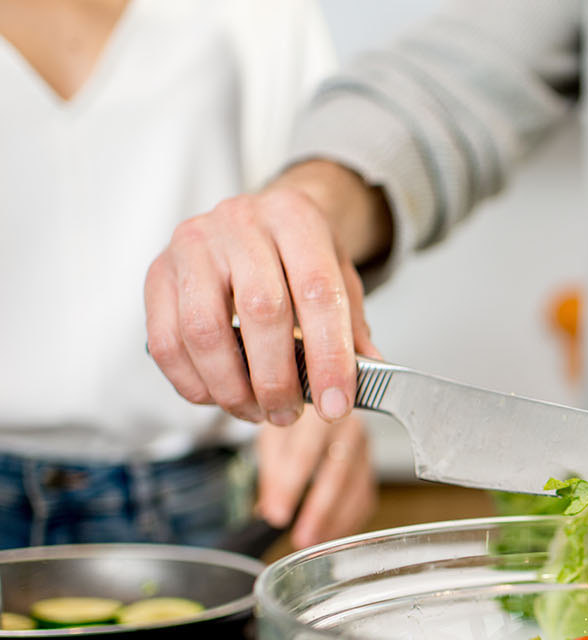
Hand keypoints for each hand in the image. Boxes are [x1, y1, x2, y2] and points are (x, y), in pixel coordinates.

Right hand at [144, 160, 392, 424]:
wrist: (259, 217)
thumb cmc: (299, 255)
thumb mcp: (339, 278)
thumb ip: (352, 327)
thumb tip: (369, 374)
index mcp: (296, 220)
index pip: (317, 293)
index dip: (328, 358)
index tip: (334, 405)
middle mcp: (241, 223)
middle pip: (260, 311)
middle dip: (276, 379)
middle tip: (288, 414)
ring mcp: (193, 245)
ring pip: (205, 330)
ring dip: (232, 388)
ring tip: (256, 411)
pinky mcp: (158, 272)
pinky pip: (166, 340)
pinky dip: (191, 382)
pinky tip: (217, 396)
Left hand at [255, 410, 375, 548]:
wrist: (317, 410)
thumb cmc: (292, 423)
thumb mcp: (271, 438)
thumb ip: (271, 472)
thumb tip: (271, 510)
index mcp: (319, 411)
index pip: (306, 452)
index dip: (290, 487)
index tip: (278, 515)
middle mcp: (349, 426)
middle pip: (338, 473)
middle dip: (319, 510)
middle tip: (302, 537)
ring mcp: (365, 448)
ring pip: (356, 489)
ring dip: (334, 521)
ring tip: (313, 540)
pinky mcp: (370, 468)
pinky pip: (365, 499)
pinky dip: (347, 521)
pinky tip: (330, 533)